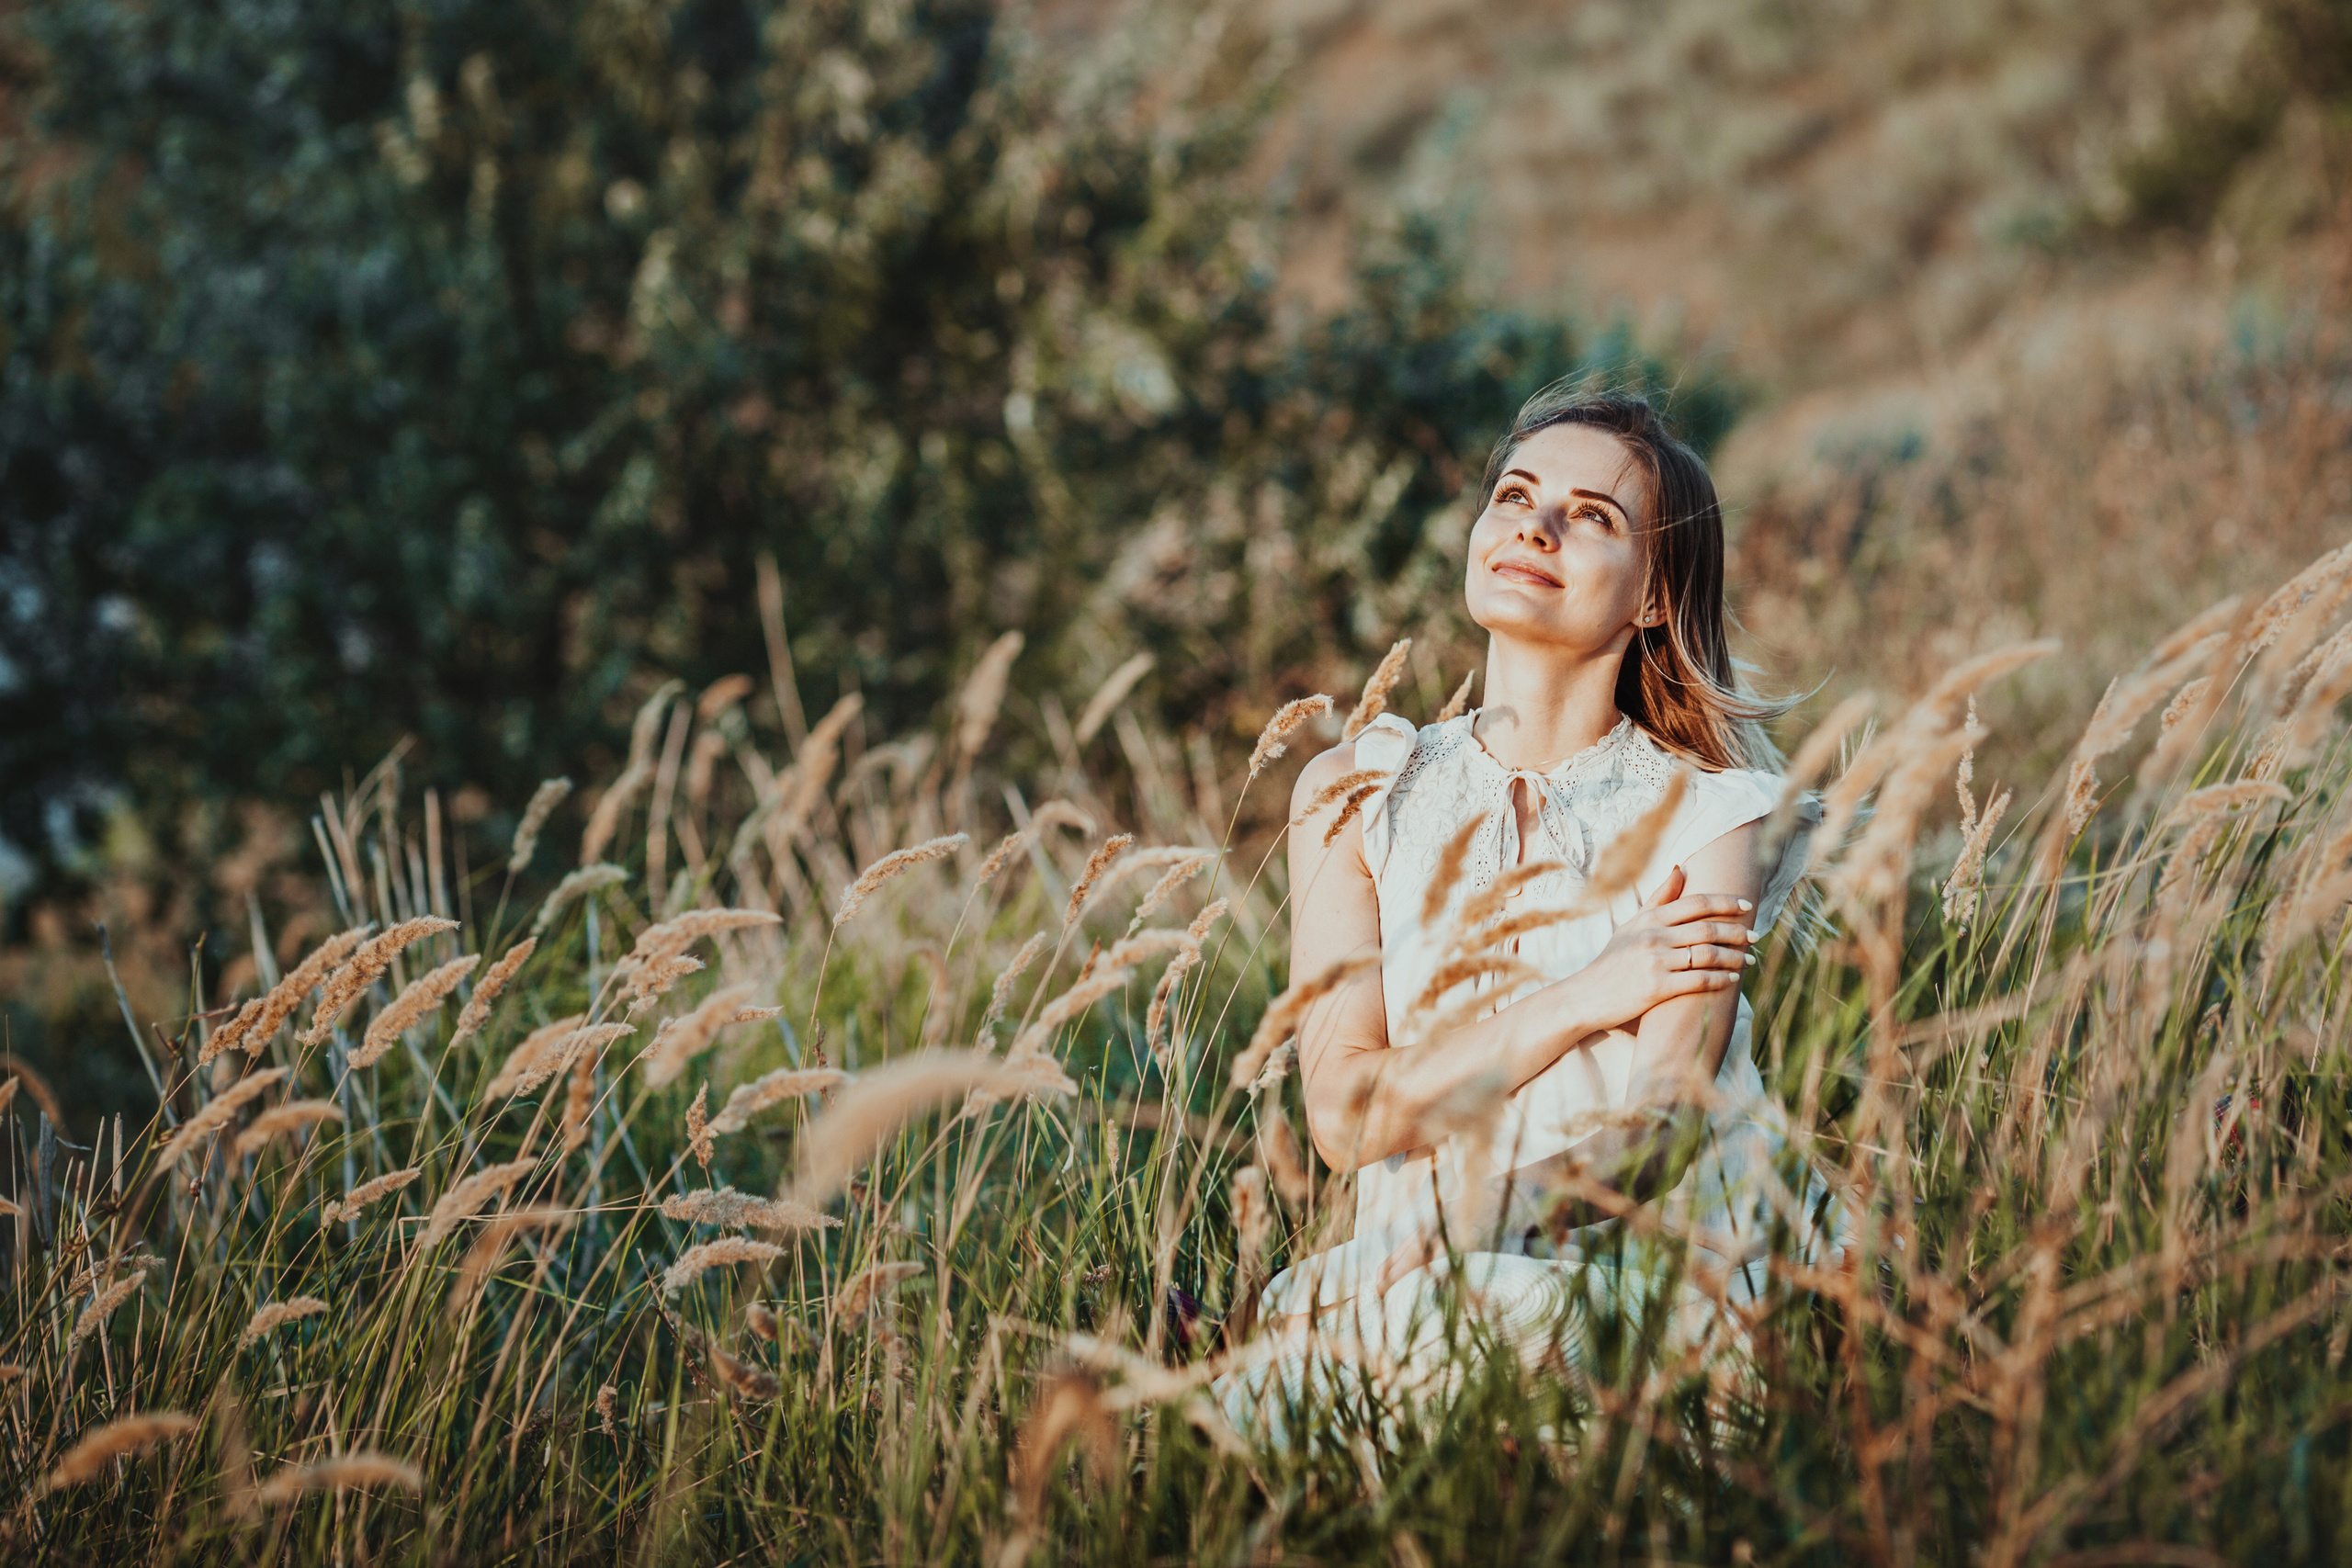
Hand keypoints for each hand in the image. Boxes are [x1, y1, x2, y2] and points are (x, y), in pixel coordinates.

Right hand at [1562, 865, 1754, 1030]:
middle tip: (1755, 936)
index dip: (1725, 902)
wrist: (1587, 995)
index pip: (1696, 903)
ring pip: (1707, 954)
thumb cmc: (1613, 960)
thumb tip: (1680, 867)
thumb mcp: (1632, 925)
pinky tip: (1732, 980)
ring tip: (1749, 960)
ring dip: (1734, 957)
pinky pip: (1698, 981)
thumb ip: (1659, 898)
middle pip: (1707, 928)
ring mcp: (1655, 961)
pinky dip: (1720, 979)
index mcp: (1650, 918)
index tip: (1746, 905)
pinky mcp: (1657, 987)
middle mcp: (1653, 936)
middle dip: (1737, 931)